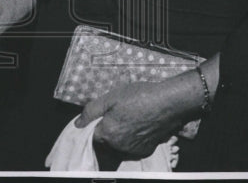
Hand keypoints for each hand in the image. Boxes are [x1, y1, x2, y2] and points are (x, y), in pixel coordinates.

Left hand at [76, 79, 193, 158]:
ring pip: (118, 146)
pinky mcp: (145, 151)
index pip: (92, 135)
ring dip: (119, 136)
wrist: (168, 103)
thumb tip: (78, 123)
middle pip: (105, 141)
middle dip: (107, 130)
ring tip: (129, 118)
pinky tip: (139, 125)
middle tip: (118, 113)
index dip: (95, 124)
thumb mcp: (111, 97)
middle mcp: (118, 147)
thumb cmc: (140, 96)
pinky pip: (132, 147)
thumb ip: (91, 111)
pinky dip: (132, 139)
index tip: (103, 114)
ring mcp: (133, 151)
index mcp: (107, 134)